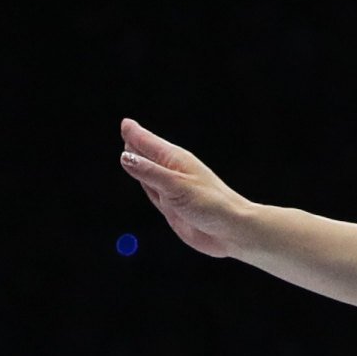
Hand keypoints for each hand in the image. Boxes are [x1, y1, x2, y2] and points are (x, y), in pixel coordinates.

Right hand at [119, 117, 265, 259]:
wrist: (231, 231)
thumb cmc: (211, 204)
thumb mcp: (175, 186)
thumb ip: (150, 173)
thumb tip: (125, 157)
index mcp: (175, 161)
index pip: (149, 143)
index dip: (135, 134)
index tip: (125, 124)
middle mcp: (173, 174)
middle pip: (147, 156)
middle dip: (135, 144)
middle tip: (126, 131)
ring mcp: (172, 191)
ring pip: (149, 174)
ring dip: (139, 164)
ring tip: (129, 152)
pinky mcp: (172, 208)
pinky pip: (154, 193)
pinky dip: (146, 186)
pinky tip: (143, 181)